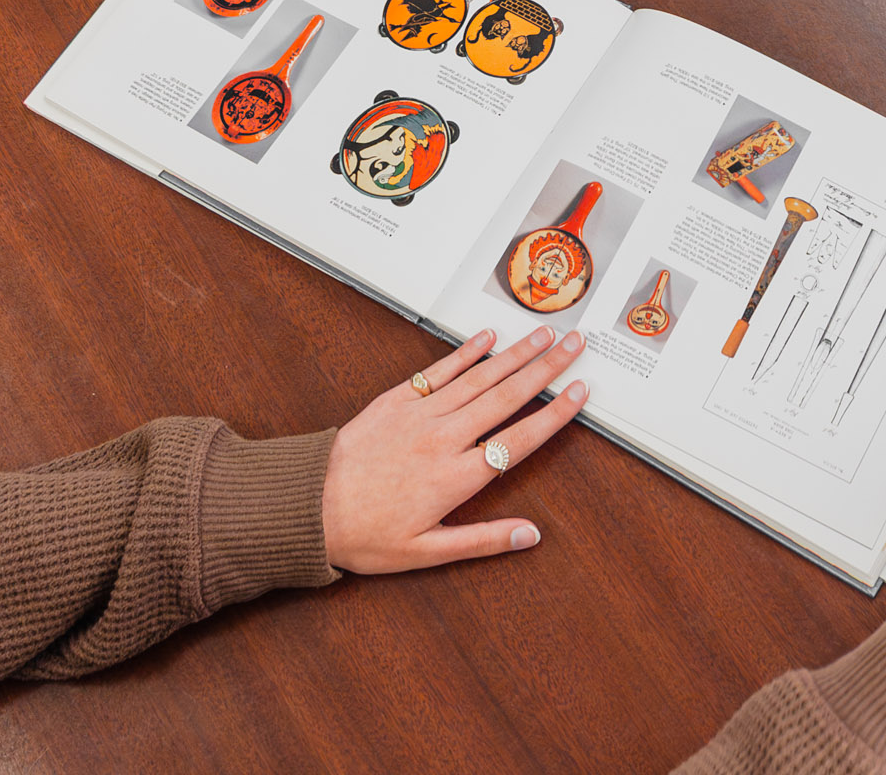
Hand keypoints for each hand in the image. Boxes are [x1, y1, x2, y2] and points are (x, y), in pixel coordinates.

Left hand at [321, 325, 589, 572]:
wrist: (305, 507)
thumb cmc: (363, 535)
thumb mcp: (424, 552)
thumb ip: (483, 541)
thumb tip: (529, 536)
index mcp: (455, 478)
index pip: (520, 439)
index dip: (555, 415)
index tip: (580, 393)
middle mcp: (444, 439)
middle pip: (508, 396)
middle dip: (547, 369)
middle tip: (575, 345)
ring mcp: (421, 414)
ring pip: (480, 377)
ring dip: (516, 353)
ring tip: (544, 334)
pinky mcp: (397, 399)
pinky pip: (440, 370)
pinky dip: (466, 351)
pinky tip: (488, 337)